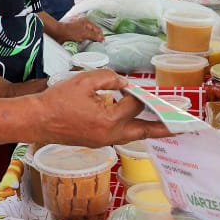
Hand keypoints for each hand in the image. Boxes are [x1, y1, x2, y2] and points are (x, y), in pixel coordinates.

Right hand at [30, 70, 171, 145]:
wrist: (36, 120)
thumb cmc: (57, 100)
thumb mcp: (85, 80)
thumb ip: (110, 78)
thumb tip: (125, 84)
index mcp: (108, 120)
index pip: (133, 105)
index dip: (137, 92)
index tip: (135, 85)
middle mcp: (110, 135)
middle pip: (143, 131)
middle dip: (163, 128)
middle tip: (183, 127)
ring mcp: (104, 141)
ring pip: (133, 135)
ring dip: (149, 129)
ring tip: (166, 126)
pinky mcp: (97, 141)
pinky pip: (121, 135)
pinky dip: (132, 128)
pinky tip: (138, 122)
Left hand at [53, 16, 102, 43]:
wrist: (56, 32)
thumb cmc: (69, 31)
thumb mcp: (84, 33)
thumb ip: (94, 35)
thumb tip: (101, 38)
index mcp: (86, 20)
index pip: (97, 28)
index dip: (101, 35)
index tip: (102, 42)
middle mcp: (82, 22)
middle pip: (92, 30)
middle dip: (95, 37)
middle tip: (97, 44)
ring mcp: (77, 26)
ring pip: (86, 33)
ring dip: (88, 39)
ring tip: (90, 45)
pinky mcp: (72, 30)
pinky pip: (80, 35)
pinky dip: (82, 39)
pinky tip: (82, 43)